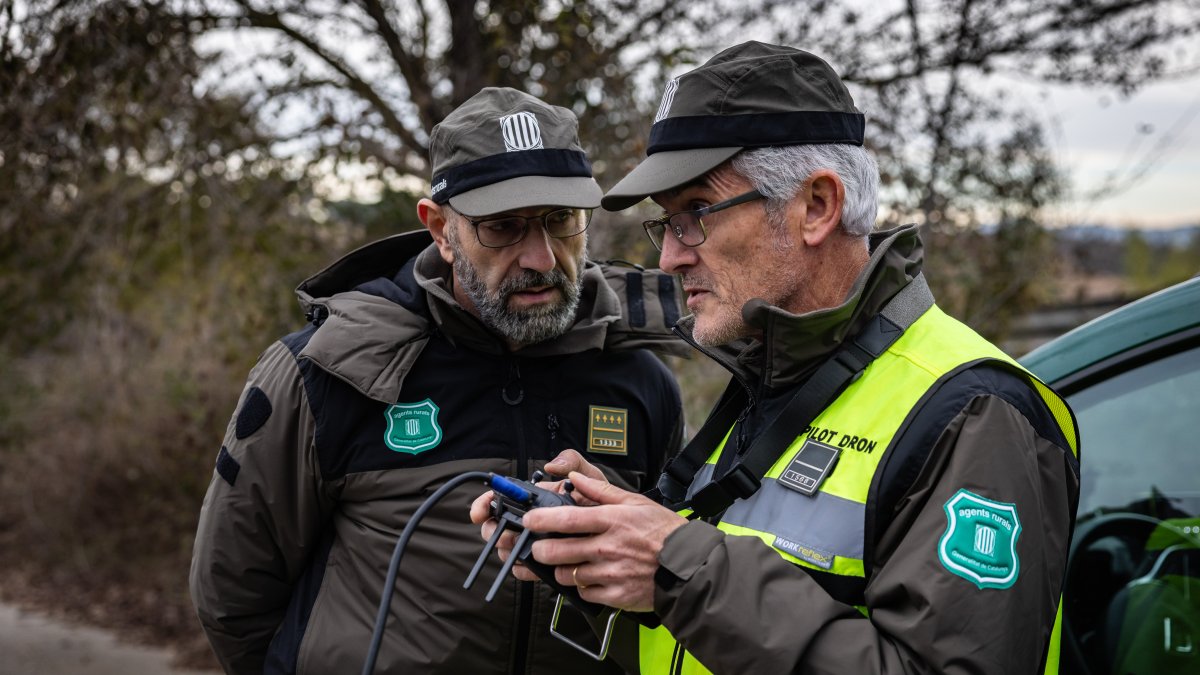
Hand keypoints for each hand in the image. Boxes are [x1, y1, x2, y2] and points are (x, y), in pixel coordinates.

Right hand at [468, 449, 610, 580]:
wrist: (622, 529)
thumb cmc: (604, 500)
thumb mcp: (592, 475)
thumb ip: (573, 462)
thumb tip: (554, 465)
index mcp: (537, 497)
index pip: (501, 497)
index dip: (485, 504)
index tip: (480, 512)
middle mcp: (533, 519)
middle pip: (498, 525)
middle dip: (493, 530)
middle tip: (501, 534)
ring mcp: (538, 541)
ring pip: (509, 547)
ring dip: (507, 549)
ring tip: (515, 549)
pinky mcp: (547, 562)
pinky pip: (527, 568)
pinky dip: (522, 569)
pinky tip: (526, 568)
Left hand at [524, 472, 686, 611]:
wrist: (688, 565)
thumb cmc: (663, 531)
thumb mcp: (635, 502)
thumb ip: (600, 490)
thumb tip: (575, 478)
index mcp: (610, 520)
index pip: (566, 518)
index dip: (540, 520)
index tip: (529, 521)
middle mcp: (607, 547)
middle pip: (557, 550)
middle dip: (540, 549)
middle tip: (540, 547)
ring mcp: (609, 573)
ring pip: (566, 574)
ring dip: (561, 569)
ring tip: (568, 562)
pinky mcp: (614, 595)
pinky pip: (584, 592)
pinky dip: (581, 586)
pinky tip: (589, 577)